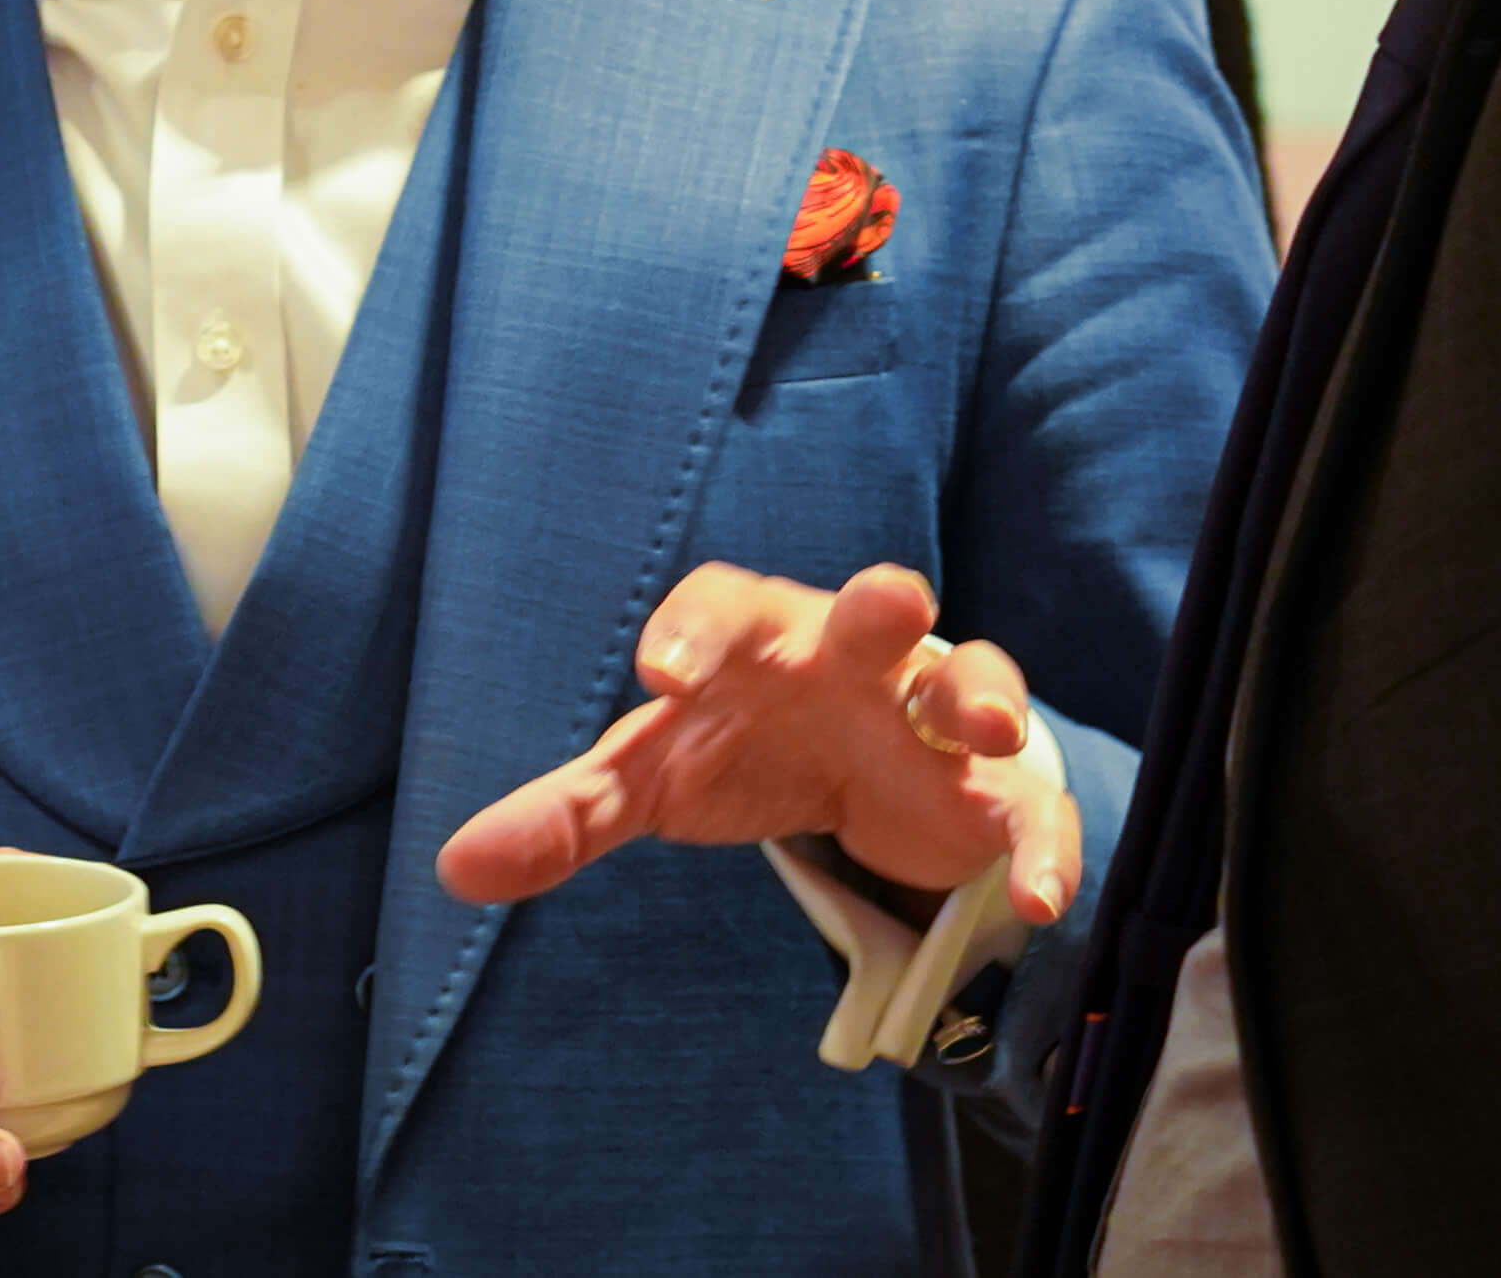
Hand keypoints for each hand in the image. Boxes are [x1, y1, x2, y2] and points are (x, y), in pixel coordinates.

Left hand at [433, 563, 1079, 923]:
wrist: (868, 769)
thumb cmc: (750, 743)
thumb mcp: (660, 777)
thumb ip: (571, 814)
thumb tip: (457, 868)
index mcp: (763, 641)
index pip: (723, 609)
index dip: (694, 632)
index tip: (657, 674)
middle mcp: (857, 659)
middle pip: (874, 608)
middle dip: (884, 603)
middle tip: (889, 604)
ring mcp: (936, 719)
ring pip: (975, 679)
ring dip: (984, 695)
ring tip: (987, 732)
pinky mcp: (999, 793)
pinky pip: (1034, 811)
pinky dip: (1043, 846)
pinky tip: (1040, 896)